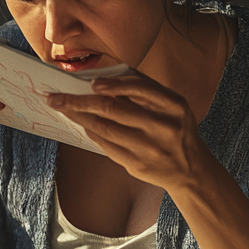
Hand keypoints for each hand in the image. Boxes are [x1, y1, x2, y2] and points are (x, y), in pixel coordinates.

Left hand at [47, 74, 211, 191]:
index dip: (112, 84)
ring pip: (104, 128)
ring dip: (79, 116)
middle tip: (56, 97)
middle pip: (113, 109)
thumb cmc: (175, 129)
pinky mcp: (137, 164)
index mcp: (174, 105)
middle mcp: (163, 126)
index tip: (90, 83)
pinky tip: (81, 124)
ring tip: (62, 108)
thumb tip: (102, 78)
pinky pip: (106, 145)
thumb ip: (144, 90)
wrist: (191, 170)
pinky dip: (90, 132)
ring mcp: (149, 148)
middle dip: (79, 101)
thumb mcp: (171, 105)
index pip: (138, 88)